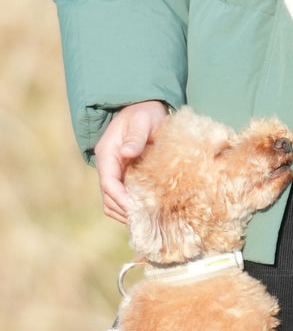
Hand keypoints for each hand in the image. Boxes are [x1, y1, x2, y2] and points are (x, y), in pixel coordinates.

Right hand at [94, 100, 169, 223]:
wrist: (144, 109)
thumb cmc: (144, 113)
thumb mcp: (142, 121)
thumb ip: (136, 136)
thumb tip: (126, 153)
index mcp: (107, 153)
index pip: (108, 182)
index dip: (120, 198)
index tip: (135, 210)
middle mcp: (108, 166)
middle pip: (108, 197)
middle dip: (124, 210)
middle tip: (147, 221)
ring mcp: (115, 172)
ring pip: (112, 201)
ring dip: (126, 213)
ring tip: (147, 222)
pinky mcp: (124, 176)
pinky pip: (122, 198)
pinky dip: (131, 208)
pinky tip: (148, 213)